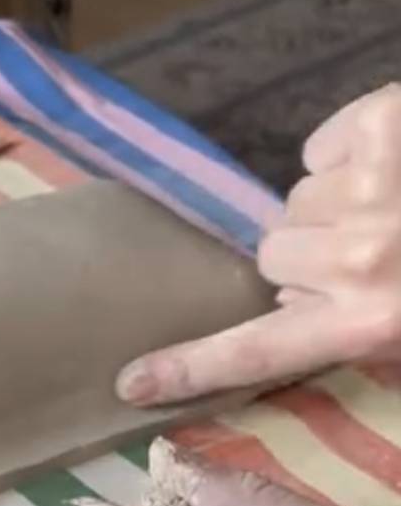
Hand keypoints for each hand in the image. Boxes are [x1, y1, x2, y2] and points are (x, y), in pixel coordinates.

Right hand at [117, 83, 400, 405]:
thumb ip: (379, 339)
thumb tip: (334, 324)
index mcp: (377, 321)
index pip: (260, 351)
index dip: (191, 368)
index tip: (130, 382)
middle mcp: (358, 258)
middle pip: (275, 259)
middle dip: (310, 259)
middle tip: (371, 256)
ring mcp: (367, 185)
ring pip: (295, 202)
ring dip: (333, 207)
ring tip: (393, 207)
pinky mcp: (379, 123)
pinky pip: (320, 148)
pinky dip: (350, 154)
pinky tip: (395, 164)